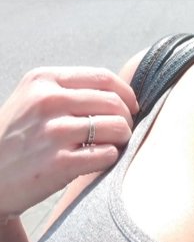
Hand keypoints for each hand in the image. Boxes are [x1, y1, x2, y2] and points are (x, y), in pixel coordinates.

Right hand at [0, 68, 138, 222]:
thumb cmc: (14, 139)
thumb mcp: (30, 100)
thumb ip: (66, 91)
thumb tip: (119, 93)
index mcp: (42, 80)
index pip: (103, 78)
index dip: (125, 93)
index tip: (131, 106)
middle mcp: (47, 101)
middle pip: (114, 102)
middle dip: (127, 117)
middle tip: (124, 130)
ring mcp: (53, 133)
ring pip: (116, 127)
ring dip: (122, 138)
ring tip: (113, 145)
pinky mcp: (59, 164)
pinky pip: (107, 154)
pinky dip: (110, 158)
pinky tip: (99, 161)